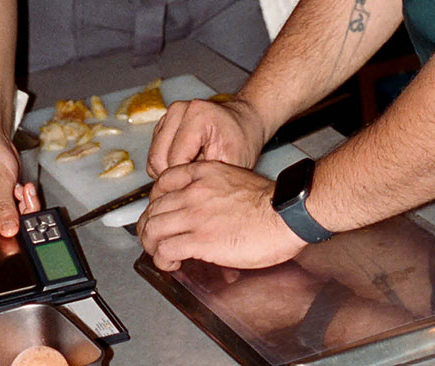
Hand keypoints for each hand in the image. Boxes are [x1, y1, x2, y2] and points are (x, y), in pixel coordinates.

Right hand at [0, 134, 40, 236]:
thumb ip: (3, 208)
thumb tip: (9, 231)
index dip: (1, 239)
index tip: (16, 229)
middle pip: (2, 232)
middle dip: (18, 217)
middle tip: (23, 201)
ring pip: (15, 222)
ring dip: (24, 207)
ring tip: (22, 190)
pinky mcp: (5, 204)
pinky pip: (20, 211)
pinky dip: (26, 201)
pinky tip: (23, 188)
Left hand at [137, 160, 304, 270]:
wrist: (284, 214)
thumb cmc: (269, 202)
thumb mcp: (236, 179)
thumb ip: (213, 189)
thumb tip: (204, 209)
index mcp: (205, 173)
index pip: (162, 182)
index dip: (156, 200)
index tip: (160, 211)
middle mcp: (195, 191)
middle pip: (154, 208)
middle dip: (150, 226)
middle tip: (156, 238)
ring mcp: (195, 215)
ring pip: (153, 228)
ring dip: (152, 244)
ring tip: (161, 252)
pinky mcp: (199, 239)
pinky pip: (165, 249)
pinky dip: (162, 259)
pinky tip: (172, 262)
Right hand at [147, 95, 265, 175]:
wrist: (244, 122)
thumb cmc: (241, 141)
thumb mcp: (232, 164)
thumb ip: (207, 179)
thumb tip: (183, 199)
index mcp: (198, 115)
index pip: (174, 161)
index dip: (186, 180)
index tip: (201, 184)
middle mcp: (180, 110)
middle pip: (158, 159)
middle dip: (175, 176)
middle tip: (196, 178)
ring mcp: (169, 115)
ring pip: (153, 158)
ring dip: (169, 172)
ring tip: (193, 169)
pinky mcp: (163, 123)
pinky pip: (155, 154)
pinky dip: (166, 164)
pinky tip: (187, 163)